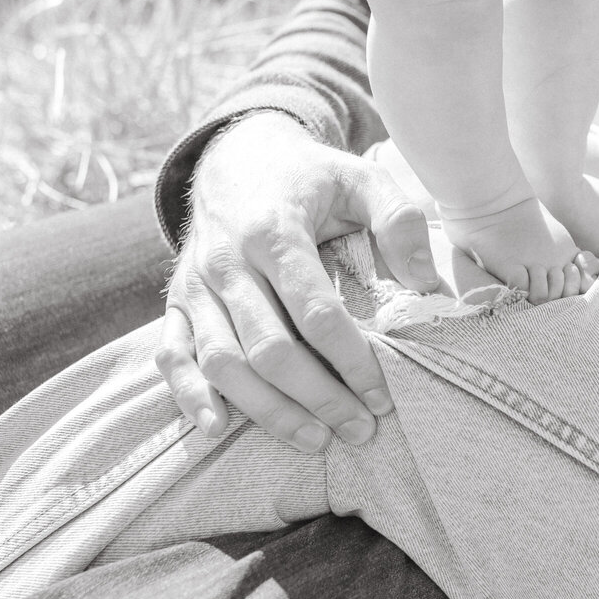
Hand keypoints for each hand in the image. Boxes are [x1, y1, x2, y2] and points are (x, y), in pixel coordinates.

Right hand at [156, 111, 440, 450]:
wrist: (234, 158)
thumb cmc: (308, 179)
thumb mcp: (361, 179)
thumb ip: (400, 221)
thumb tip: (427, 286)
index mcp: (274, 231)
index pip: (314, 311)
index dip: (350, 360)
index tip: (382, 395)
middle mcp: (227, 262)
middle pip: (268, 348)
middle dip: (318, 397)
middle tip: (360, 430)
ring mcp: (195, 286)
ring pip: (222, 363)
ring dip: (268, 410)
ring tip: (316, 440)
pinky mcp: (176, 303)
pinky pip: (171, 356)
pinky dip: (189, 395)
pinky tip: (217, 428)